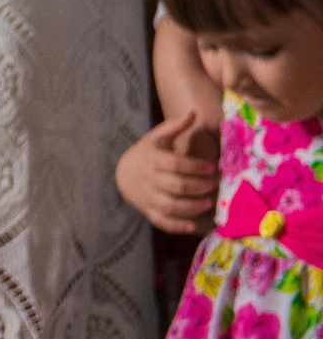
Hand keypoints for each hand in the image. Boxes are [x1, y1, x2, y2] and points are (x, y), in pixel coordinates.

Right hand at [117, 111, 219, 234]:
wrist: (123, 174)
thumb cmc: (147, 153)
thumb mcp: (157, 138)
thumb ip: (175, 126)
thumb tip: (194, 113)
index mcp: (152, 159)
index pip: (175, 164)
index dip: (194, 167)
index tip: (212, 167)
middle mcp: (150, 179)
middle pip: (176, 186)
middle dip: (199, 187)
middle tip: (216, 184)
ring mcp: (149, 197)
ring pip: (171, 206)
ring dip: (192, 207)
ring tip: (209, 203)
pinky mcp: (150, 211)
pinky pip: (163, 222)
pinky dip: (178, 226)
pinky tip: (194, 226)